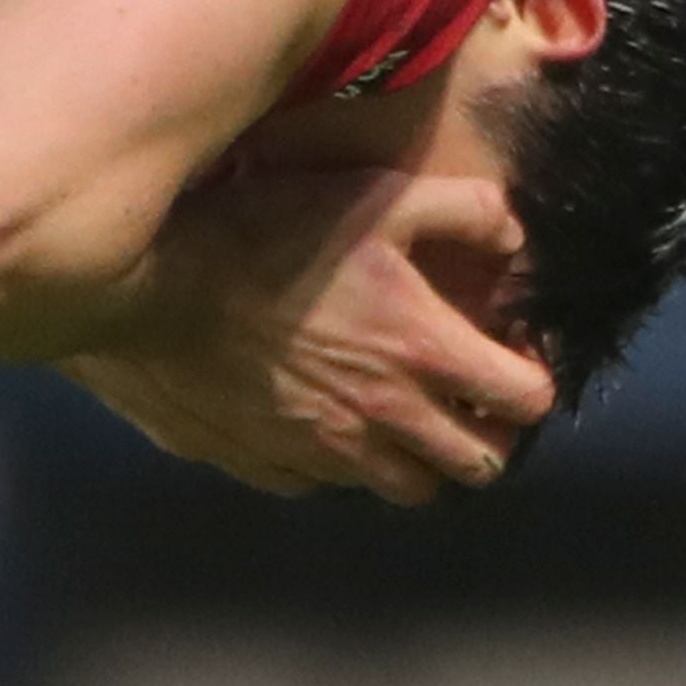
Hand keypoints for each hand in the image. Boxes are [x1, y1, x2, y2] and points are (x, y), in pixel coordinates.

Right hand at [64, 168, 555, 504]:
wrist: (153, 290)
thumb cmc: (265, 233)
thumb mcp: (377, 196)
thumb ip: (465, 211)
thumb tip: (514, 236)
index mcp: (423, 352)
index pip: (525, 402)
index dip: (532, 379)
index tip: (512, 354)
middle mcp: (385, 417)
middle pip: (477, 466)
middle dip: (489, 434)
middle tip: (470, 398)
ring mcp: (326, 451)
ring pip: (407, 489)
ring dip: (422, 459)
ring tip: (405, 417)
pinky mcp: (270, 466)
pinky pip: (330, 485)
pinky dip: (346, 462)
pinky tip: (328, 417)